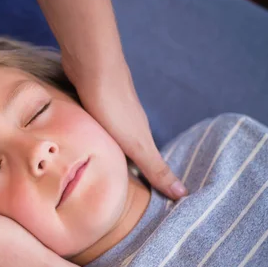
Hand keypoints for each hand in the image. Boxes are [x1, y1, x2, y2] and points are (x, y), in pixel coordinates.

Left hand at [63, 59, 187, 199]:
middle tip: (121, 192)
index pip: (148, 166)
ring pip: (113, 138)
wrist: (93, 65)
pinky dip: (95, 138)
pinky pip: (96, 126)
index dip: (150, 182)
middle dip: (128, 171)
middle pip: (131, 152)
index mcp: (140, 136)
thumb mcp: (135, 144)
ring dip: (111, 153)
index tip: (147, 201)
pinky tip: (85, 144)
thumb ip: (153, 167)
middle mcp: (129, 124)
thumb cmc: (113, 107)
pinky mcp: (92, 102)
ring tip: (101, 171)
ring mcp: (111, 111)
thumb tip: (182, 194)